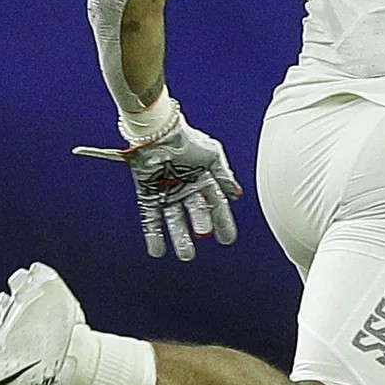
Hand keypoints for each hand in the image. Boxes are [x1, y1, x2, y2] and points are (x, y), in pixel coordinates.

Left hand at [75, 98, 241, 259]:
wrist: (158, 131)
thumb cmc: (187, 139)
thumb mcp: (212, 155)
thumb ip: (224, 175)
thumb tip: (236, 194)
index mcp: (204, 179)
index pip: (216, 205)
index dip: (222, 222)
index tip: (227, 239)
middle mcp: (186, 189)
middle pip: (196, 214)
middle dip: (201, 227)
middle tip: (204, 238)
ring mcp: (167, 192)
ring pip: (175, 220)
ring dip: (180, 237)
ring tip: (185, 254)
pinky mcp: (148, 194)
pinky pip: (151, 218)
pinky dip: (153, 234)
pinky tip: (158, 250)